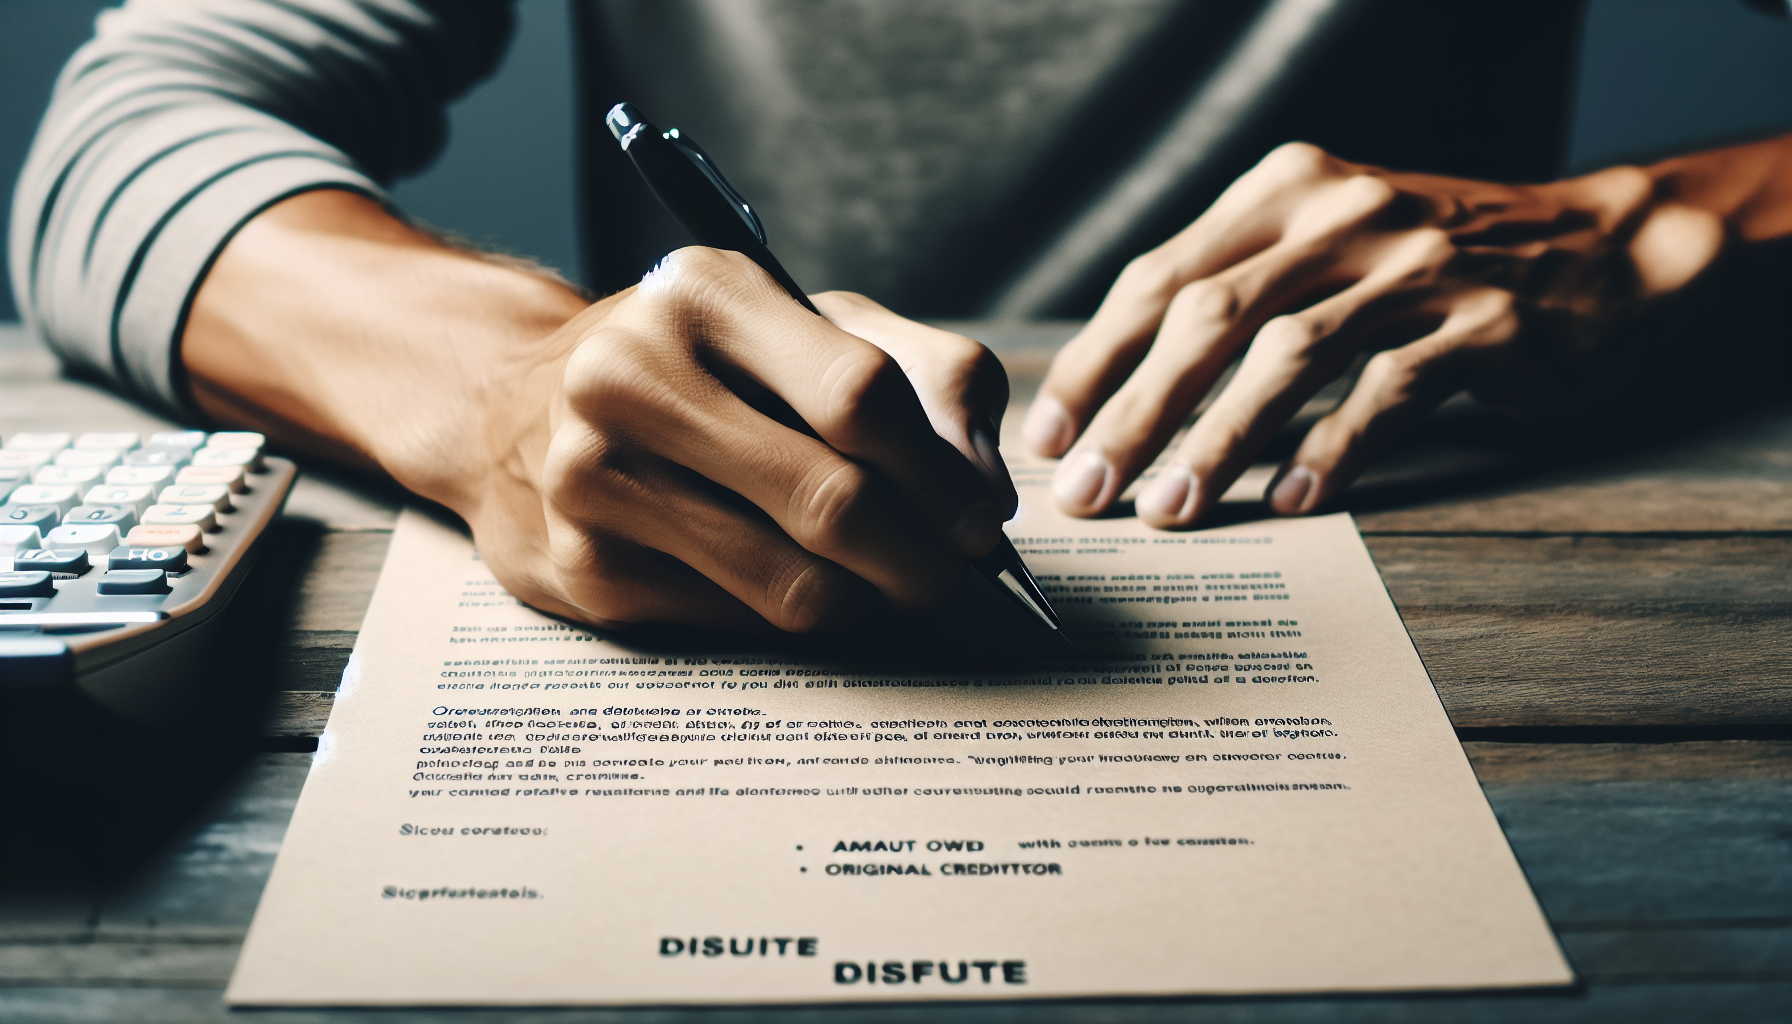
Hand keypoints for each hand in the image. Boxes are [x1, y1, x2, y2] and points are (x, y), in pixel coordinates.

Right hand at [467, 250, 1013, 631]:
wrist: (516, 411)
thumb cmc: (701, 368)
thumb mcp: (810, 326)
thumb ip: (926, 375)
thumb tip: (987, 488)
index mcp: (703, 293)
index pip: (860, 395)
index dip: (943, 476)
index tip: (980, 521)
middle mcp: (631, 375)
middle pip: (834, 502)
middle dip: (923, 560)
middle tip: (953, 579)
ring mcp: (594, 477)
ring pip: (794, 586)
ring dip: (870, 603)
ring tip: (888, 586)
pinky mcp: (582, 569)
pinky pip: (738, 623)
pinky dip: (796, 619)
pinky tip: (798, 586)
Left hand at [1023, 140, 1737, 526]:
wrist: (1605, 245)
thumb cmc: (1434, 263)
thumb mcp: (1324, 244)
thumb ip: (1235, 292)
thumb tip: (1118, 396)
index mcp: (1283, 192)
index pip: (1158, 278)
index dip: (1095, 362)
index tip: (1049, 438)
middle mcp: (1341, 214)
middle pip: (1206, 317)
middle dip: (1134, 412)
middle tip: (1086, 494)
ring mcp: (1417, 263)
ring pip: (1288, 353)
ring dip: (1216, 441)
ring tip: (1168, 511)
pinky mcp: (1486, 320)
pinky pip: (1390, 390)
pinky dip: (1332, 448)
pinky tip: (1290, 501)